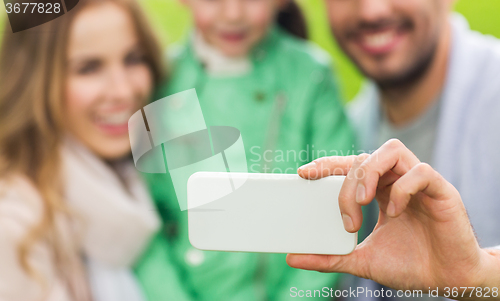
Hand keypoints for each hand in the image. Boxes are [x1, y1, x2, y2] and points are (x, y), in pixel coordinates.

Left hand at [287, 139, 499, 298]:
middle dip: (348, 183)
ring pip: (391, 151)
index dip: (327, 164)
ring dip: (370, 172)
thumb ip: (330, 257)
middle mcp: (396, 181)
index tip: (303, 173)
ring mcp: (418, 183)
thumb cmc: (409, 266)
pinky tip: (395, 212)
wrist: (447, 281)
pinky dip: (402, 188)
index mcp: (379, 192)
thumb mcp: (361, 261)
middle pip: (365, 159)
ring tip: (363, 202)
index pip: (350, 166)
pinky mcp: (441, 190)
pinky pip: (420, 172)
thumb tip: (292, 257)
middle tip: (348, 217)